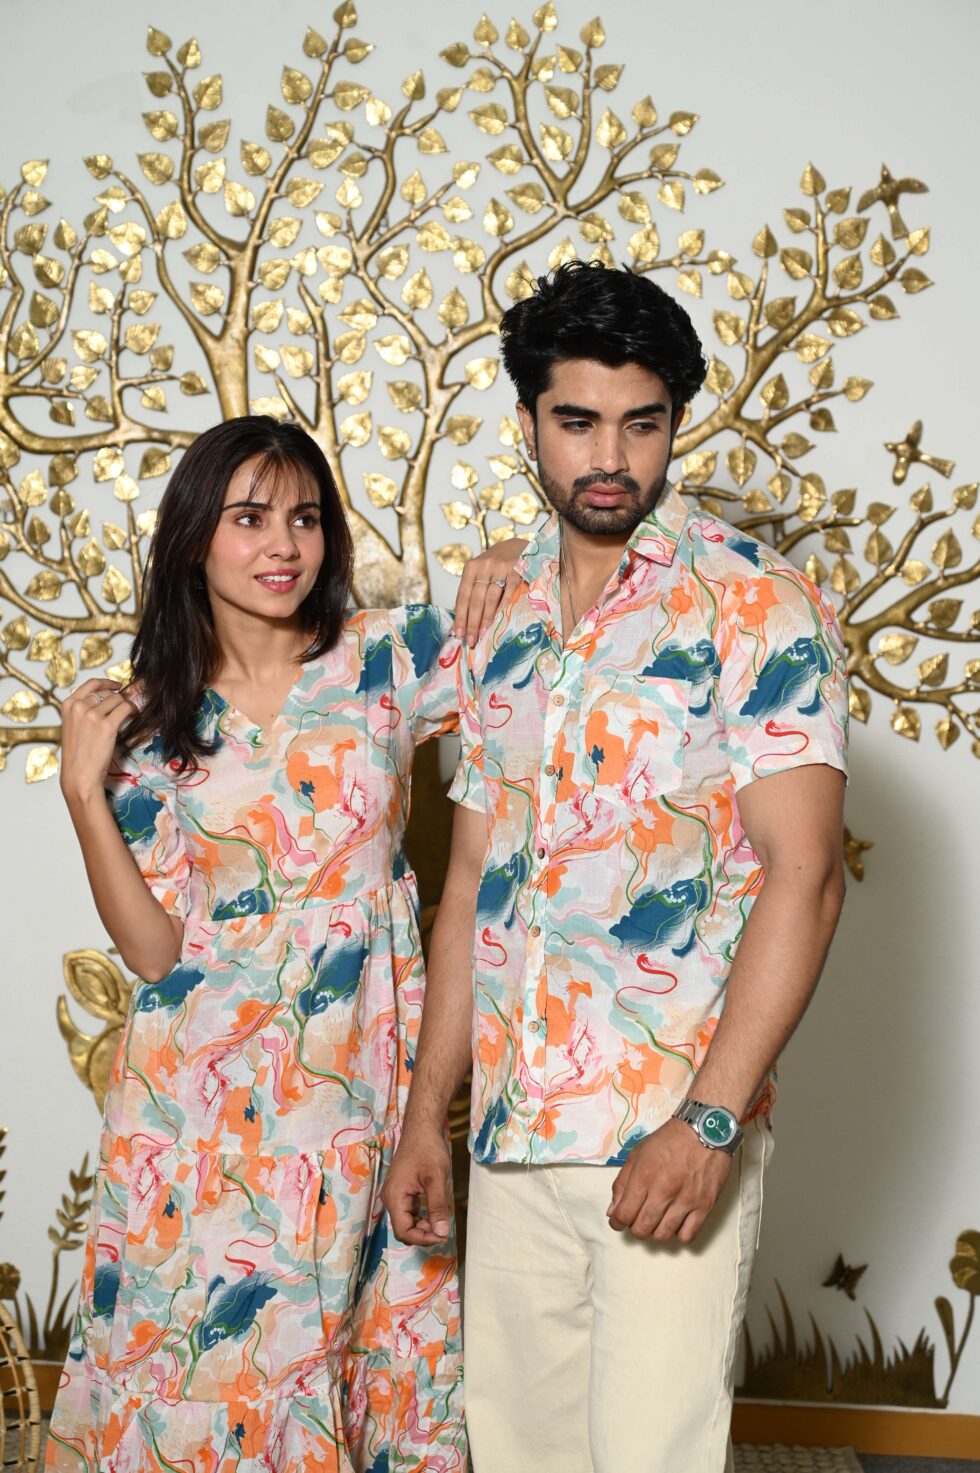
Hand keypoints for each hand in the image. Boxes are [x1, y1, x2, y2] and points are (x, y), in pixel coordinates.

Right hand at [60, 678, 135, 807]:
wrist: (79, 775)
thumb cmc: (77, 755)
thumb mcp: (73, 726)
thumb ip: (83, 711)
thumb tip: (107, 700)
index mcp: (68, 705)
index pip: (91, 684)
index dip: (107, 682)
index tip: (117, 685)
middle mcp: (79, 707)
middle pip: (107, 693)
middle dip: (118, 699)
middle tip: (124, 708)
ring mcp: (92, 715)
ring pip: (118, 700)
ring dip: (126, 706)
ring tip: (129, 715)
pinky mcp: (107, 725)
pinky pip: (126, 709)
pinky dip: (133, 710)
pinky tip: (134, 715)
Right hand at [382, 1126, 452, 1246]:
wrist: (422, 1128)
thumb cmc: (428, 1149)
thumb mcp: (436, 1178)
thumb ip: (438, 1206)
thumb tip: (442, 1233)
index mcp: (394, 1196)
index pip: (403, 1231)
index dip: (423, 1238)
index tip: (442, 1235)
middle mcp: (390, 1198)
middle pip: (404, 1228)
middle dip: (424, 1233)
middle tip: (444, 1228)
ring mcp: (395, 1194)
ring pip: (407, 1221)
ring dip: (424, 1225)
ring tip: (441, 1219)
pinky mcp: (402, 1190)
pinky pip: (409, 1210)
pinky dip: (422, 1215)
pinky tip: (436, 1210)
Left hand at [453, 537, 524, 646]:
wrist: (517, 546)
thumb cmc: (496, 564)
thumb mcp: (480, 572)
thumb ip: (472, 591)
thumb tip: (463, 621)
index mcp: (471, 568)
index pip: (463, 596)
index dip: (460, 616)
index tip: (458, 634)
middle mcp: (484, 566)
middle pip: (475, 599)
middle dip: (472, 622)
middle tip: (471, 640)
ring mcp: (501, 567)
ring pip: (490, 598)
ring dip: (486, 619)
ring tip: (483, 634)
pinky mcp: (517, 569)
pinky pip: (509, 592)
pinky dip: (503, 606)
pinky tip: (499, 619)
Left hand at [607, 1118, 731, 1242]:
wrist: (705, 1130)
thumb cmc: (669, 1140)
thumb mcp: (638, 1153)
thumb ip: (622, 1183)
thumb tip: (613, 1211)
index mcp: (644, 1176)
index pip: (623, 1215)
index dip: (616, 1222)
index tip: (618, 1221)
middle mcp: (663, 1192)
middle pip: (641, 1230)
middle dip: (634, 1228)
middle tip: (638, 1218)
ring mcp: (685, 1201)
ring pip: (662, 1236)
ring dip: (655, 1232)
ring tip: (657, 1220)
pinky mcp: (705, 1206)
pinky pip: (687, 1236)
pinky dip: (679, 1234)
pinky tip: (677, 1222)